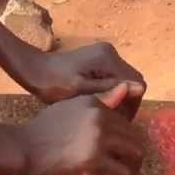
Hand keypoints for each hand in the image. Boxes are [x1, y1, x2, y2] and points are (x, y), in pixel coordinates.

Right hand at [12, 83, 144, 174]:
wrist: (21, 149)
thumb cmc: (40, 131)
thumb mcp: (70, 108)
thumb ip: (100, 101)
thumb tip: (127, 88)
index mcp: (95, 104)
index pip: (126, 125)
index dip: (124, 145)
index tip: (114, 158)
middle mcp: (100, 117)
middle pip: (134, 140)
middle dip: (130, 160)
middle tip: (119, 174)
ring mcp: (98, 138)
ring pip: (135, 157)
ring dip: (130, 173)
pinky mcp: (94, 160)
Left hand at [14, 42, 146, 118]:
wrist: (33, 70)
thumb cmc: (53, 83)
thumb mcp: (81, 91)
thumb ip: (109, 90)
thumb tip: (140, 89)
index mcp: (108, 58)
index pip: (137, 83)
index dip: (133, 104)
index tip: (119, 121)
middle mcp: (110, 52)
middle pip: (132, 81)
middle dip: (127, 102)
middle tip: (113, 121)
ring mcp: (104, 55)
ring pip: (124, 81)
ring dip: (120, 98)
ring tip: (106, 115)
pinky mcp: (98, 60)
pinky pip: (114, 78)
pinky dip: (112, 92)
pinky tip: (100, 104)